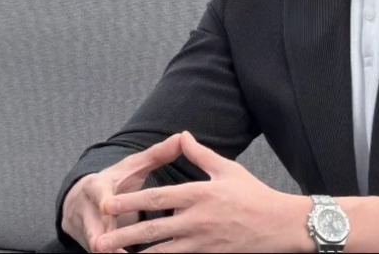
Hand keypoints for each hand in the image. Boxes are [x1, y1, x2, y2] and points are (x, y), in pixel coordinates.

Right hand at [61, 133, 185, 252]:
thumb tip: (181, 137)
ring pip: (95, 244)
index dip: (103, 200)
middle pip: (94, 224)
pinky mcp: (85, 244)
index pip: (98, 192)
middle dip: (102, 237)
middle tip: (106, 246)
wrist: (80, 199)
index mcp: (97, 186)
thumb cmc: (115, 182)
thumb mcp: (131, 167)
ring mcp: (84, 229)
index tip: (107, 207)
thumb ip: (156, 155)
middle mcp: (86, 209)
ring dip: (111, 252)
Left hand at [95, 131, 311, 252]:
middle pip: (152, 229)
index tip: (107, 203)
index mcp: (199, 194)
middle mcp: (196, 220)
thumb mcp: (228, 169)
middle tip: (99, 240)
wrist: (280, 225)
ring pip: (161, 252)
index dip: (130, 201)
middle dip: (122, 234)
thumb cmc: (254, 195)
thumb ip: (200, 154)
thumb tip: (182, 136)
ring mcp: (202, 242)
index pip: (157, 197)